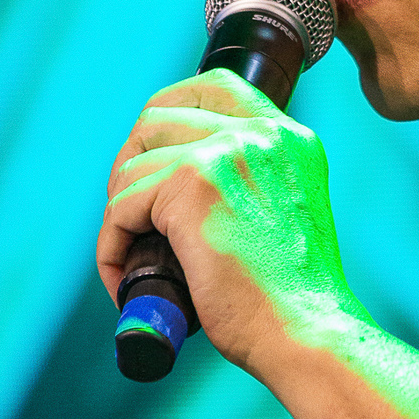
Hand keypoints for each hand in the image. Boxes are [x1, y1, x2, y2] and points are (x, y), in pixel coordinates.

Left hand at [97, 71, 360, 372]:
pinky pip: (121, 205)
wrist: (305, 332)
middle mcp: (262, 134)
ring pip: (133, 167)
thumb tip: (178, 177)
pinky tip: (124, 274)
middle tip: (132, 218)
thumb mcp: (287, 214)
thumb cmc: (293, 297)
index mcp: (290, 138)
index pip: (214, 87)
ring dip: (120, 214)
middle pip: (158, 118)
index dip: (168, 111)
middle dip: (131, 165)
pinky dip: (112, 244)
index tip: (150, 153)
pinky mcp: (190, 185)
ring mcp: (226, 154)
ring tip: (132, 258)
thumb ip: (252, 182)